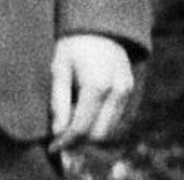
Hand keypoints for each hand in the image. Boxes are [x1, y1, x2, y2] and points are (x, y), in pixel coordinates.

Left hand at [49, 35, 134, 151]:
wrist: (101, 27)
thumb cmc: (74, 46)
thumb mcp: (59, 68)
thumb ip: (59, 102)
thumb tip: (58, 132)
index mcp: (96, 86)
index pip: (82, 127)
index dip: (67, 142)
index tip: (54, 148)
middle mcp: (116, 92)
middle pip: (99, 135)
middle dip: (80, 140)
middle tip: (62, 137)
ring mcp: (127, 93)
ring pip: (110, 130)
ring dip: (90, 133)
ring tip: (73, 122)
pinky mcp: (130, 93)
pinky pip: (116, 120)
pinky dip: (100, 123)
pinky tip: (87, 113)